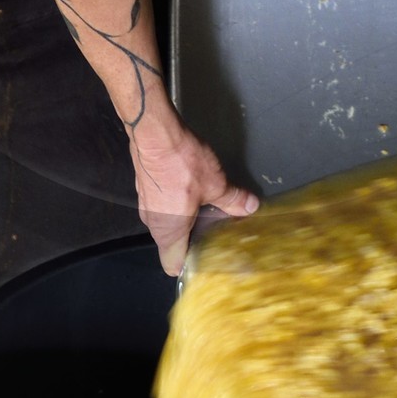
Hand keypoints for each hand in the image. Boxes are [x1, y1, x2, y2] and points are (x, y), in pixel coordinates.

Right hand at [130, 118, 258, 275]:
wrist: (154, 132)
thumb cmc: (181, 165)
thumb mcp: (215, 184)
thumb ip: (232, 200)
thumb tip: (250, 207)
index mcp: (168, 232)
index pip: (173, 265)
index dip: (191, 266)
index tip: (210, 256)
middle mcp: (153, 223)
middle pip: (172, 243)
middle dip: (194, 239)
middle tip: (217, 231)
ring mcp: (146, 204)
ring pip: (168, 222)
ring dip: (186, 218)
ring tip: (209, 208)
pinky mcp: (146, 186)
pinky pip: (163, 204)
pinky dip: (177, 202)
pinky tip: (193, 188)